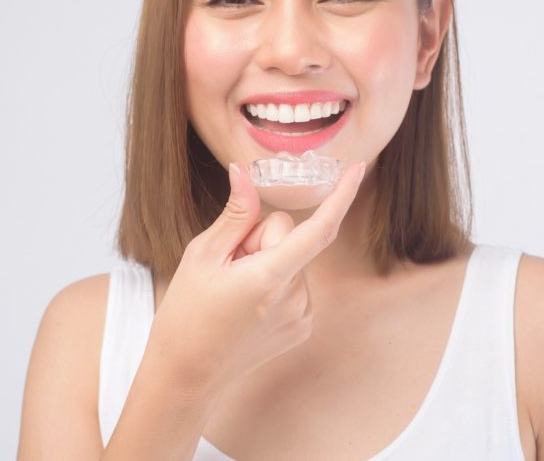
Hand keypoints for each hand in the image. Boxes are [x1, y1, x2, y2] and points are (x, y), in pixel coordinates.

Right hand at [146, 161, 365, 398]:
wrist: (186, 374)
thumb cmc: (187, 313)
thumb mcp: (202, 256)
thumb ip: (235, 214)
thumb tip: (244, 173)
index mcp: (270, 278)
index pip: (319, 229)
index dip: (342, 196)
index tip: (357, 169)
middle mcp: (295, 298)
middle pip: (289, 237)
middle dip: (260, 239)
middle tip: (228, 266)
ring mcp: (301, 316)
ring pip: (292, 260)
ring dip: (267, 263)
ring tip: (234, 291)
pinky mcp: (301, 327)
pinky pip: (294, 283)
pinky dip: (274, 283)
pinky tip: (247, 304)